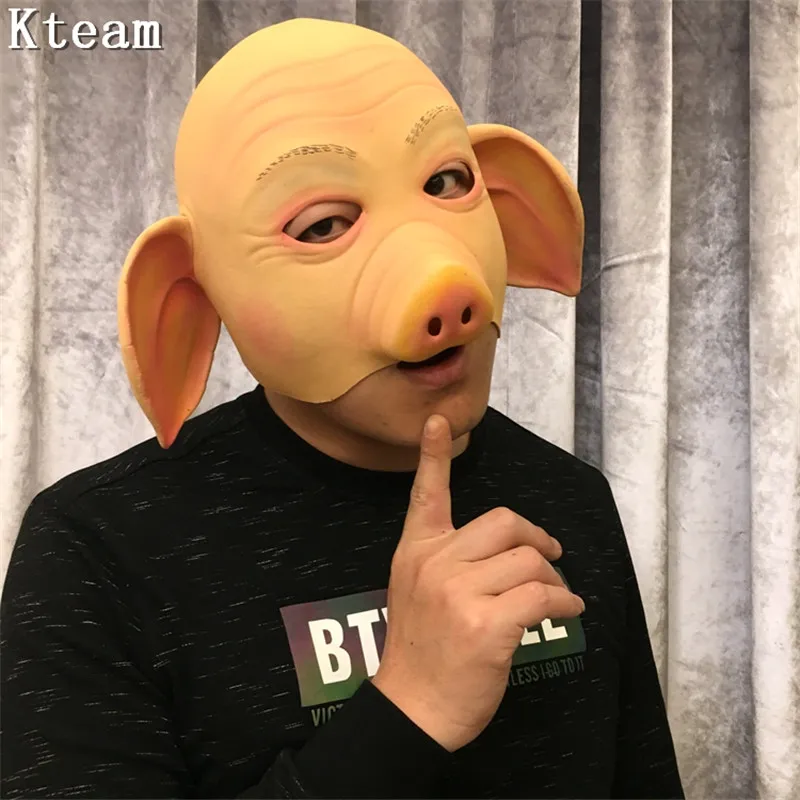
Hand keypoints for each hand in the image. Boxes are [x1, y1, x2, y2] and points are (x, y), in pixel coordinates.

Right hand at [372, 414, 584, 751]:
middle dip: (537, 539)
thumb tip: (507, 552)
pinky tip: (569, 612)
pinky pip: (543, 598)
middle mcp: (435, 564)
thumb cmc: (421, 653)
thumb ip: (449, 562)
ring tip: (555, 598)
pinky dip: (564, 603)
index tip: (439, 421)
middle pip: (505, 524)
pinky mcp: (487, 625)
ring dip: (552, 580)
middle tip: (550, 557)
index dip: (433, 455)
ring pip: (529, 562)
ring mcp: (459, 593)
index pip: (426, 495)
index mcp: (416, 552)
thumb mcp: (418, 593)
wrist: (411, 710)